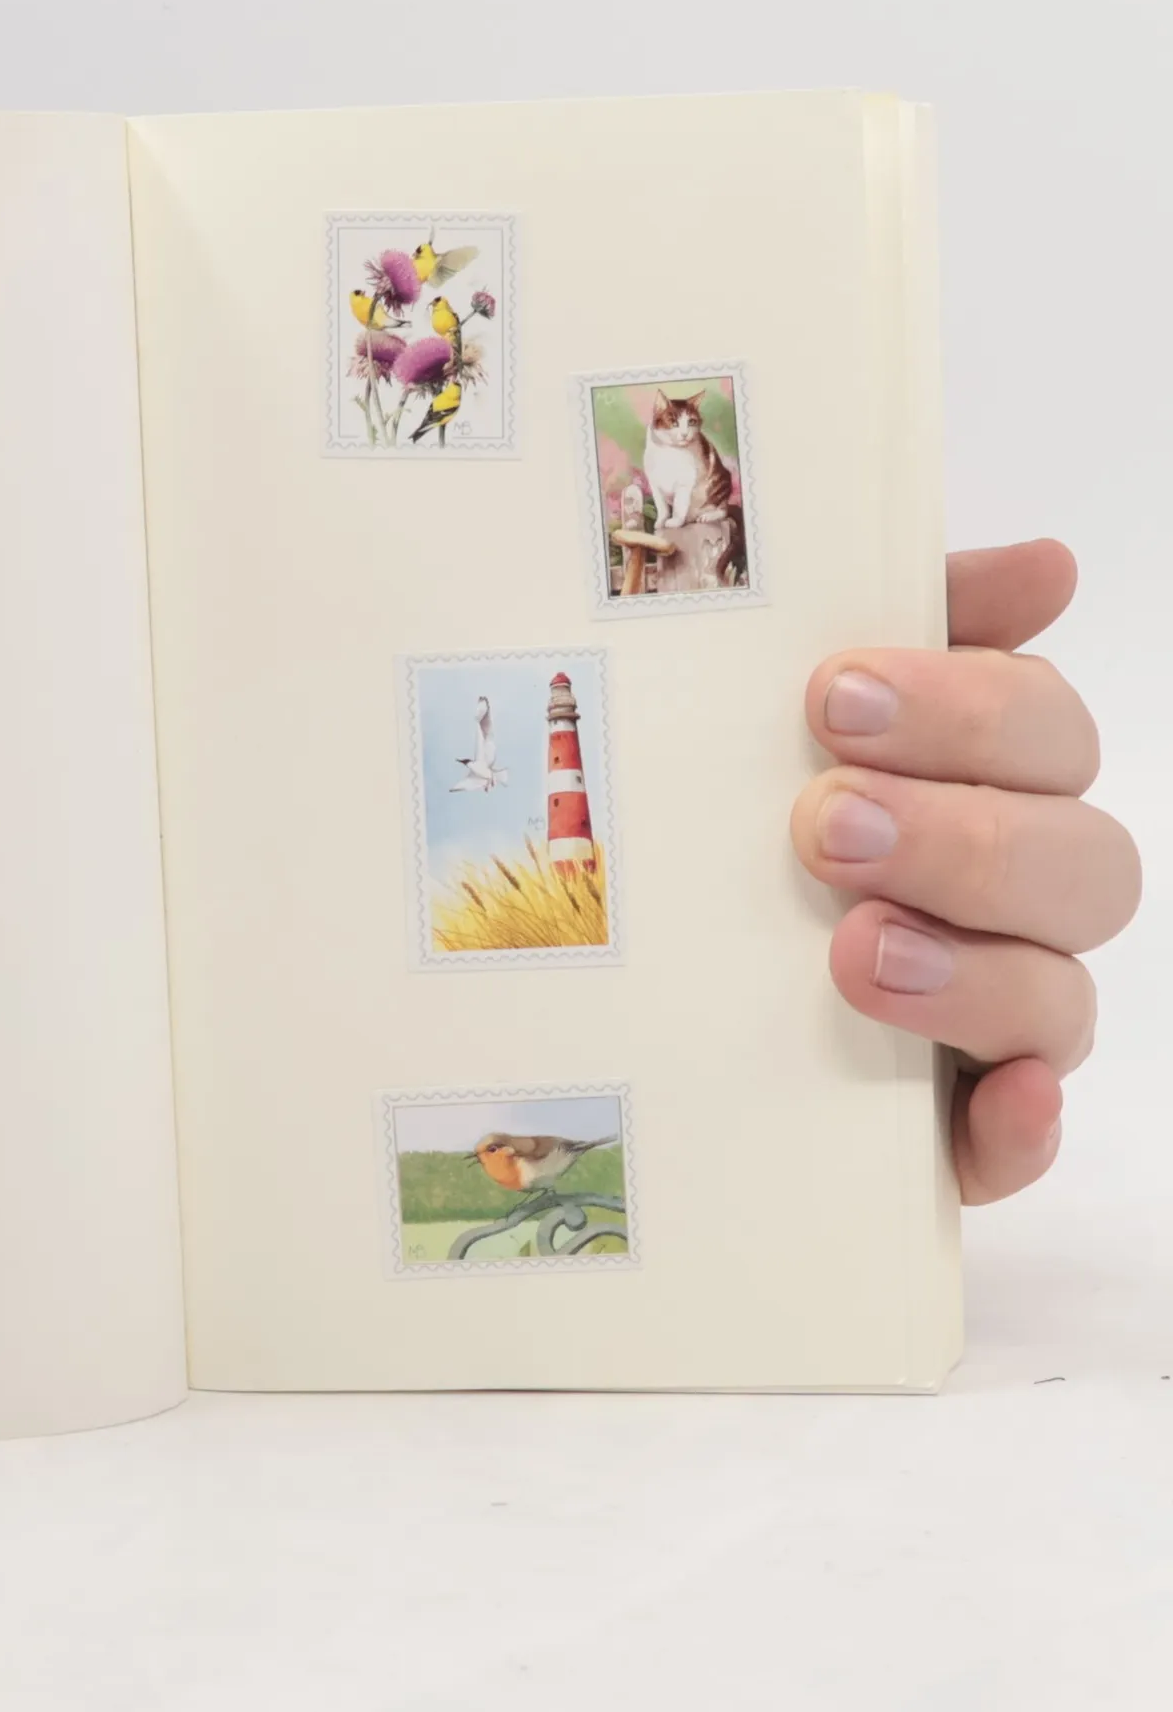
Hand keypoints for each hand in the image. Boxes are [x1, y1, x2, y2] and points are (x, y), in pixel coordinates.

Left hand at [791, 541, 1139, 1202]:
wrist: (634, 976)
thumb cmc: (727, 816)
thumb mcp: (775, 712)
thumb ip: (903, 620)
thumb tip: (1049, 566)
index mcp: (982, 782)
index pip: (1042, 729)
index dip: (961, 706)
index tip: (832, 697)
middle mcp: (1008, 898)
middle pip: (1078, 862)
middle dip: (959, 836)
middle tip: (822, 825)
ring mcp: (990, 1018)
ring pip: (1058, 996)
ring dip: (975, 971)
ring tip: (858, 949)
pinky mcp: (949, 1132)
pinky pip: (1016, 1144)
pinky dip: (1019, 1127)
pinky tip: (999, 1100)